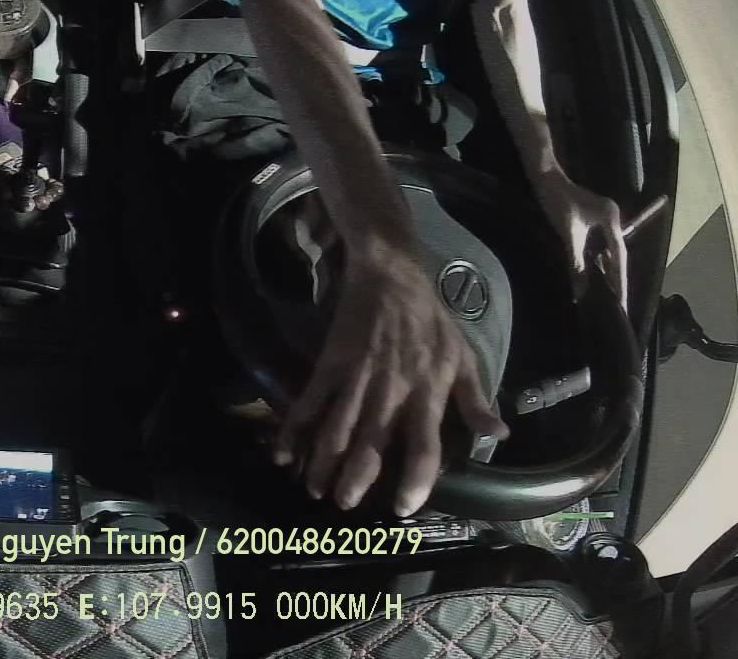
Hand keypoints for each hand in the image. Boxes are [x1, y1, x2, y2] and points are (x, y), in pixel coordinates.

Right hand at [275, 244, 509, 515]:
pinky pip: (310, 402)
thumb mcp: (464, 357)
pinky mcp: (331, 364)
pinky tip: (283, 454)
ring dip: (323, 462)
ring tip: (315, 489)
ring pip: (337, 429)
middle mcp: (391, 391)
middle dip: (355, 478)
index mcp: (428, 392)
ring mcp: (357, 378)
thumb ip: (477, 400)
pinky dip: (293, 429)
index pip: (425, 446)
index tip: (402, 506)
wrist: (390, 276)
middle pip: (371, 445)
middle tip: (344, 504)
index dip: (415, 480)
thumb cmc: (431, 321)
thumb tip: (499, 436)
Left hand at [533, 167, 626, 308]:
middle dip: (618, 279)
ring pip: (611, 251)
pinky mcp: (596, 219)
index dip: (619, 280)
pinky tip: (599, 275)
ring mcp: (606, 219)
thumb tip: (580, 289)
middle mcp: (614, 219)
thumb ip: (575, 262)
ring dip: (610, 271)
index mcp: (611, 220)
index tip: (622, 301)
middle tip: (621, 305)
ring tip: (613, 296)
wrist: (545, 179)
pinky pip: (603, 245)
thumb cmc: (556, 202)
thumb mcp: (567, 234)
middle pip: (619, 255)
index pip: (619, 257)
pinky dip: (601, 260)